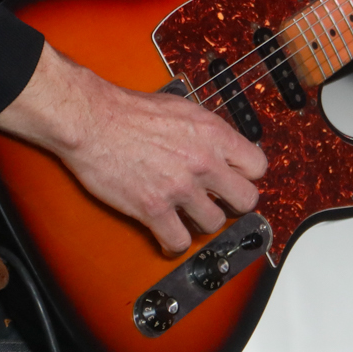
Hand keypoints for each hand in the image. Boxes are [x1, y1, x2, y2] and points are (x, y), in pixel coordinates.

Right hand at [0, 43, 266, 254]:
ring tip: (188, 215)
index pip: (258, 165)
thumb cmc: (131, 111)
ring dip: (201, 222)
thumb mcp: (183, 108)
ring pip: (214, 224)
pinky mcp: (154, 208)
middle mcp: (203, 161)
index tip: (236, 179)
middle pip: (246, 199)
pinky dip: (173, 243)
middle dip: (234, 203)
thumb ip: (207, 132)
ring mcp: (180, 187)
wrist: (94, 120)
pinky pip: (179, 242)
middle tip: (219, 202)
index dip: (246, 175)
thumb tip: (221, 147)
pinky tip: (168, 233)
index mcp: (213, 133)